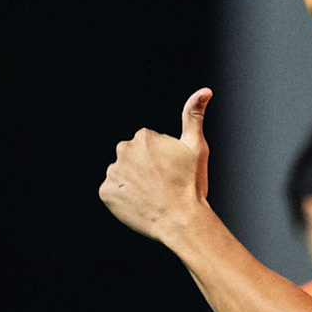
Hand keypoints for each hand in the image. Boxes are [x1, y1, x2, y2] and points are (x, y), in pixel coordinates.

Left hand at [99, 89, 212, 242]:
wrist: (182, 221)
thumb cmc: (192, 184)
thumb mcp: (197, 147)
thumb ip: (194, 116)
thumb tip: (205, 90)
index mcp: (143, 137)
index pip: (148, 145)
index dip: (162, 160)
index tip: (172, 172)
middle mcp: (123, 150)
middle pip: (132, 158)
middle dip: (144, 168)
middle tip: (163, 185)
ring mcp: (113, 173)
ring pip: (122, 175)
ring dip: (133, 183)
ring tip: (153, 197)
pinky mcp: (106, 193)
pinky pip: (113, 192)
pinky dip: (124, 198)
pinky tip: (141, 204)